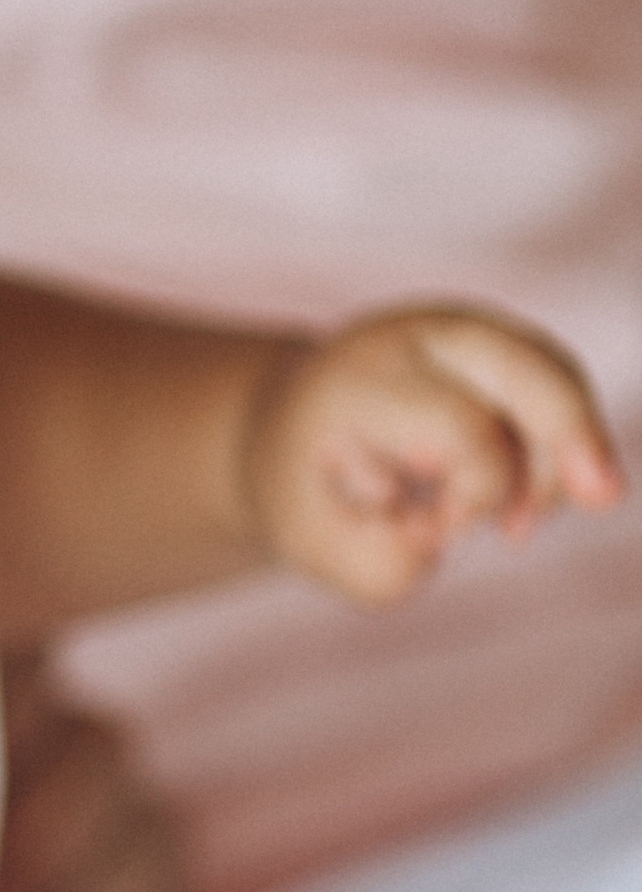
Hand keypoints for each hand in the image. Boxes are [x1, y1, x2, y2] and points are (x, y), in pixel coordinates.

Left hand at [245, 309, 622, 605]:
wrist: (286, 421)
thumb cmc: (305, 485)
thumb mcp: (309, 542)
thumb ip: (379, 564)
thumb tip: (447, 542)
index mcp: (361, 379)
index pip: (462, 430)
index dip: (470, 500)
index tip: (428, 534)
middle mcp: (417, 335)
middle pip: (530, 369)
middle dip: (574, 434)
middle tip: (605, 500)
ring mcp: (463, 327)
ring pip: (555, 377)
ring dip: (562, 458)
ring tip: (515, 527)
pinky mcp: (496, 340)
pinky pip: (556, 385)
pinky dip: (560, 444)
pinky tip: (525, 499)